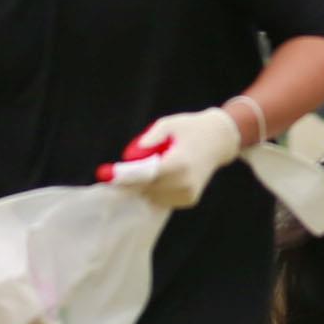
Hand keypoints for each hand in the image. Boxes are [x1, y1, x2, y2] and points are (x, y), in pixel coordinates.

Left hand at [105, 107, 246, 209]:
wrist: (220, 140)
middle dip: (131, 180)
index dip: (124, 176)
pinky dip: (156, 190)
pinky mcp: (189, 200)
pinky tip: (163, 176)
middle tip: (119, 171)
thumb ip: (149, 139)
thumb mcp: (168, 124)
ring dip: (144, 186)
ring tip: (153, 167)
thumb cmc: (191, 128)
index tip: (104, 174)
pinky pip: (162, 199)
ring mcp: (188, 194)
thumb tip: (129, 156)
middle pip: (146, 188)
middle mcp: (184, 183)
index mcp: (178, 164)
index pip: (145, 176)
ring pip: (152, 196)